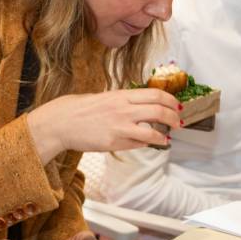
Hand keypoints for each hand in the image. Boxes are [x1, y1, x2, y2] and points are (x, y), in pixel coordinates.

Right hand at [27, 88, 179, 162]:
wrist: (62, 122)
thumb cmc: (81, 109)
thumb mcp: (106, 98)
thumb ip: (125, 102)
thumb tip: (143, 107)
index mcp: (121, 95)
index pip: (155, 95)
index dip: (170, 100)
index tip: (176, 105)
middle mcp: (123, 109)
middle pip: (159, 111)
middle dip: (174, 117)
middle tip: (178, 121)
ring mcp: (119, 126)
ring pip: (152, 131)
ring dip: (164, 134)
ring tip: (168, 136)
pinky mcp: (114, 142)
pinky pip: (138, 144)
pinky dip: (148, 143)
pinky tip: (150, 143)